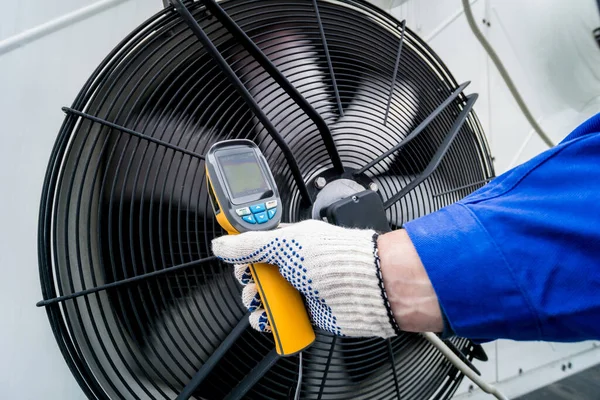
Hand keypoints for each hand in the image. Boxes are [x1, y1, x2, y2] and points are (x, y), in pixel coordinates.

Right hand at [211, 220, 399, 336]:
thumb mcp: (284, 245)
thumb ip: (249, 245)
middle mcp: (293, 263)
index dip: (240, 248)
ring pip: (264, 297)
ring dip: (255, 301)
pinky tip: (267, 319)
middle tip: (250, 279)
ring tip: (260, 300)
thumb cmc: (334, 259)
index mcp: (289, 240)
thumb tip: (221, 244)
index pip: (256, 242)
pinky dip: (268, 321)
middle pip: (256, 272)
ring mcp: (299, 288)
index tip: (229, 255)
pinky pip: (278, 318)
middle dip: (247, 278)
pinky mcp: (305, 312)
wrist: (365, 288)